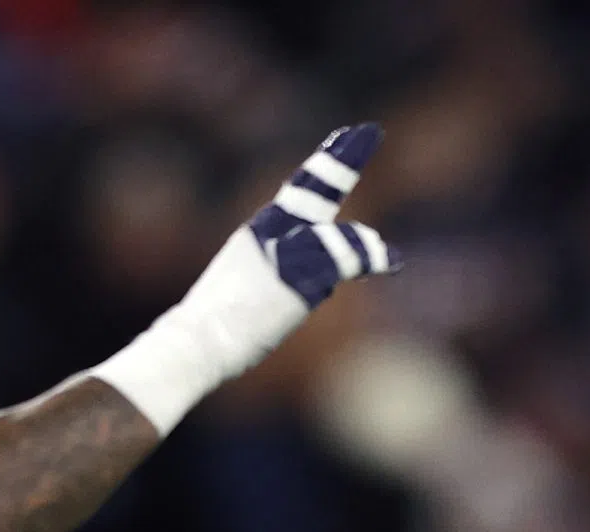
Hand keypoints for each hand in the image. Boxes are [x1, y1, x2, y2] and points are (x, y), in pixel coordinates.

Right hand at [94, 127, 398, 435]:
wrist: (197, 341)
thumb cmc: (211, 331)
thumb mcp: (243, 293)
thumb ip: (276, 277)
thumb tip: (315, 287)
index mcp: (258, 234)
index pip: (297, 193)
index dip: (322, 167)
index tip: (342, 142)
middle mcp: (271, 233)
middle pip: (313, 187)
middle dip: (342, 159)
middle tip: (368, 131)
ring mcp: (286, 253)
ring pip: (337, 236)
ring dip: (364, 244)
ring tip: (389, 257)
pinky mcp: (301, 277)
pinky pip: (346, 261)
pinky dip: (370, 259)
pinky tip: (391, 262)